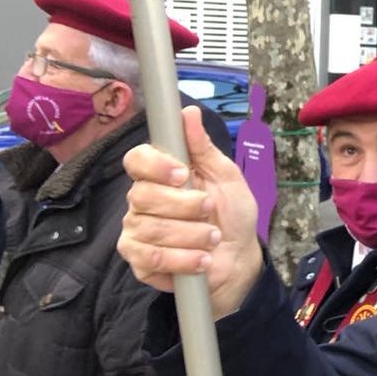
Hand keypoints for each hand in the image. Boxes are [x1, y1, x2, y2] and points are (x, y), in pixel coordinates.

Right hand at [119, 106, 261, 318]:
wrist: (240, 257)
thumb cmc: (232, 214)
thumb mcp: (226, 177)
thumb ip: (204, 148)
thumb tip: (189, 113)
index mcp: (161, 175)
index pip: (136, 160)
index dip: (155, 166)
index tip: (183, 174)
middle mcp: (142, 201)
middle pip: (142, 195)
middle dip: (185, 205)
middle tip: (210, 210)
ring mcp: (137, 231)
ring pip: (149, 228)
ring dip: (191, 235)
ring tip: (213, 238)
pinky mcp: (139, 262)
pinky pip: (150, 258)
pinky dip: (182, 259)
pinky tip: (201, 259)